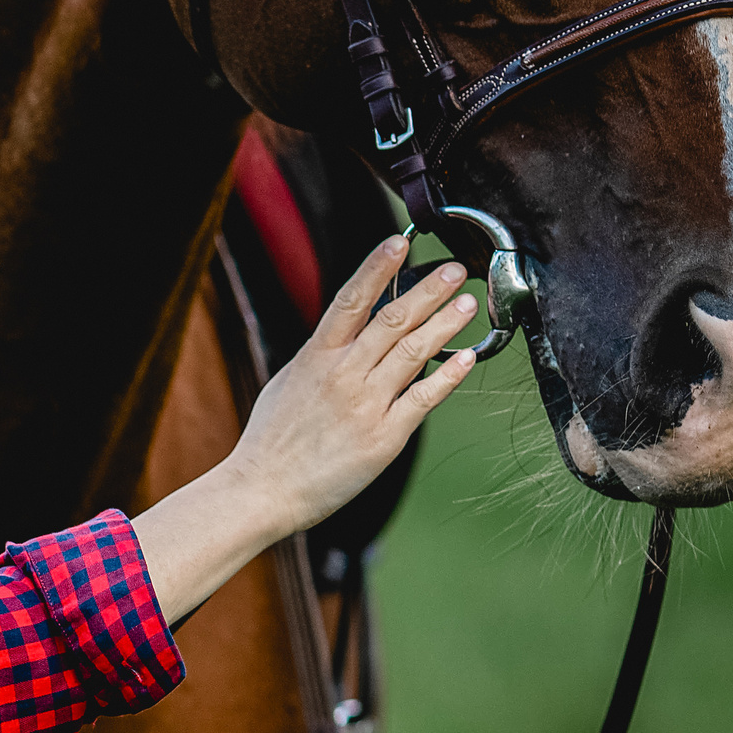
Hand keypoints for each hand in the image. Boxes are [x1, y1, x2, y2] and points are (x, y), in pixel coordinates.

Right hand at [133, 236, 475, 621]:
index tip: (399, 242)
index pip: (350, 300)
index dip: (377, 268)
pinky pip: (424, 399)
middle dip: (427, 290)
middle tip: (456, 269)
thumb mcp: (288, 384)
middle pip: (392, 320)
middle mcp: (342, 375)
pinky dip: (448, 376)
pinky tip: (468, 358)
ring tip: (468, 302)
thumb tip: (348, 335)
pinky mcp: (384, 436)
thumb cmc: (272, 441)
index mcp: (315, 358)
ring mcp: (365, 404)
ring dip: (445, 323)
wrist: (263, 489)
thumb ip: (322, 358)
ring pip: (413, 352)